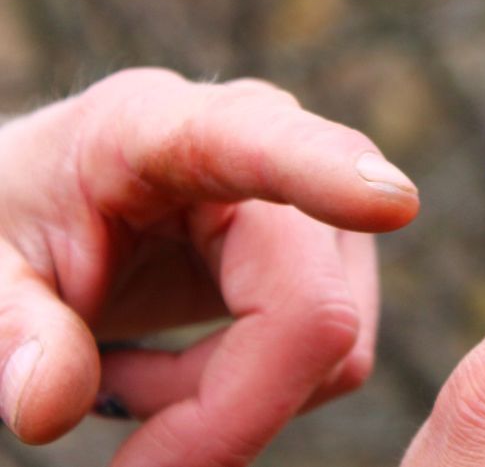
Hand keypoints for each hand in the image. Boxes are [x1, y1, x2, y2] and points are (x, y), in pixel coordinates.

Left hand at [0, 68, 418, 465]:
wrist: (60, 208)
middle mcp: (263, 144)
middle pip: (309, 307)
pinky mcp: (334, 248)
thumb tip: (49, 408)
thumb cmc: (26, 220)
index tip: (392, 201)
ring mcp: (312, 197)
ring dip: (232, 402)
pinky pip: (333, 353)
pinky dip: (257, 392)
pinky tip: (184, 371)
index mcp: (161, 126)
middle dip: (224, 412)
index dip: (329, 172)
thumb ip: (10, 328)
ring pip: (331, 345)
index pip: (259, 142)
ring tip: (134, 381)